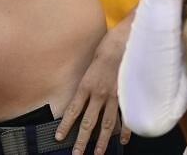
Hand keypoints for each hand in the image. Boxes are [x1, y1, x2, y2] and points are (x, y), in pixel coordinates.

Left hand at [56, 24, 131, 154]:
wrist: (123, 42)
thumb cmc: (105, 49)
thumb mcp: (88, 64)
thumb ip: (85, 81)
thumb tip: (81, 94)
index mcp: (85, 85)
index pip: (73, 111)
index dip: (66, 126)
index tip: (59, 138)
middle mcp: (98, 94)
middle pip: (88, 123)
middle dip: (82, 141)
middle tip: (77, 154)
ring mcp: (113, 96)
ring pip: (106, 124)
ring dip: (101, 141)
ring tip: (97, 153)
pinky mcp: (126, 96)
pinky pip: (126, 117)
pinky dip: (125, 131)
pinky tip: (123, 141)